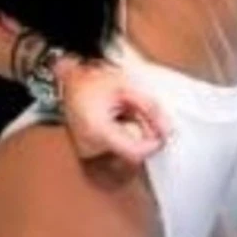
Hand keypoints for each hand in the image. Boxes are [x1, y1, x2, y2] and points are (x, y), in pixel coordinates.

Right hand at [54, 54, 175, 167]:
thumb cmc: (94, 81)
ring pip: (124, 154)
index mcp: (99, 132)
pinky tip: (118, 122)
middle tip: (141, 116)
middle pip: (132, 155)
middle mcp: (91, 147)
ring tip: (126, 115)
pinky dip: (123, 138)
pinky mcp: (88, 152)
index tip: (161, 134)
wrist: (68, 81)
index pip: (135, 153)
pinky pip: (115, 151)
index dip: (152, 146)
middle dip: (144, 137)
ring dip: (134, 137)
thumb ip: (150, 108)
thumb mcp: (127, 87)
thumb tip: (167, 130)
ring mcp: (88, 152)